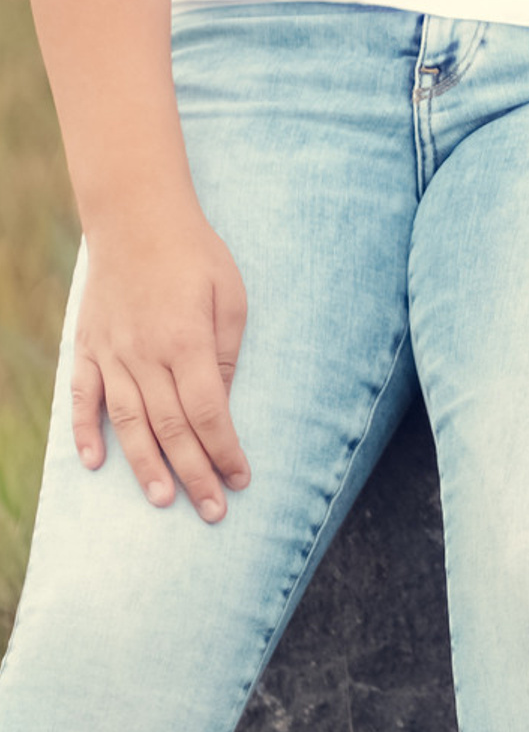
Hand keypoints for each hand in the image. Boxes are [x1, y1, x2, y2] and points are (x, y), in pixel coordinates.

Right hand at [72, 200, 249, 519]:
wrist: (138, 220)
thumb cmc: (196, 255)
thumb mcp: (231, 295)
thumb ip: (226, 352)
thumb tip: (221, 404)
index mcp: (187, 342)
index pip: (208, 413)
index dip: (225, 450)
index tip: (241, 479)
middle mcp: (145, 356)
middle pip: (171, 428)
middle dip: (195, 473)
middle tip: (212, 511)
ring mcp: (111, 355)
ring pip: (127, 423)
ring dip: (145, 465)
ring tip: (165, 500)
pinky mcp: (88, 348)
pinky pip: (83, 399)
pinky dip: (86, 433)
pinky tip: (94, 464)